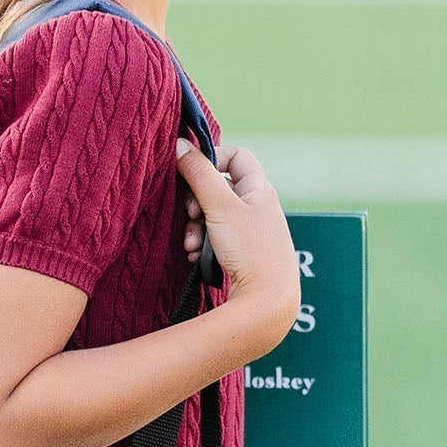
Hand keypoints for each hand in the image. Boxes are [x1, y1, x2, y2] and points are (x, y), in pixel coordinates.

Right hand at [175, 136, 300, 348]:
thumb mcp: (220, 206)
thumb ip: (198, 173)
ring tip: (191, 243)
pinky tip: (196, 257)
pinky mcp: (242, 254)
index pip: (236, 156)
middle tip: (190, 213)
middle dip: (196, 201)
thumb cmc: (251, 251)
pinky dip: (201, 244)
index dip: (212, 158)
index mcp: (260, 190)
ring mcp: (251, 232)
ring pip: (213, 217)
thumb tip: (180, 144)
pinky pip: (215, 240)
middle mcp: (258, 208)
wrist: (267, 302)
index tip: (191, 172)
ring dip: (195, 226)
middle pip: (219, 188)